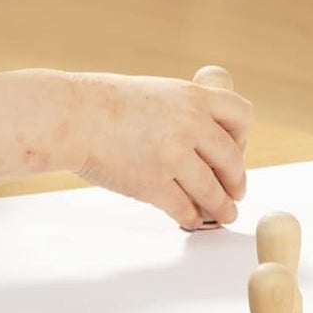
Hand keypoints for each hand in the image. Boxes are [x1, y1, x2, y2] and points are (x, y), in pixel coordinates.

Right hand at [68, 73, 251, 229]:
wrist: (69, 116)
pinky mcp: (153, 185)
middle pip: (232, 160)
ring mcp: (173, 156)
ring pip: (214, 192)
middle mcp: (190, 124)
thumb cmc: (103, 104)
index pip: (241, 116)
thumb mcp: (155, 92)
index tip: (235, 150)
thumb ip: (182, 111)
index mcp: (192, 97)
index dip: (242, 137)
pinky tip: (191, 219)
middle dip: (237, 181)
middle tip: (236, 191)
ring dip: (223, 208)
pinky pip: (185, 209)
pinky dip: (191, 218)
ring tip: (225, 214)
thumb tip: (205, 139)